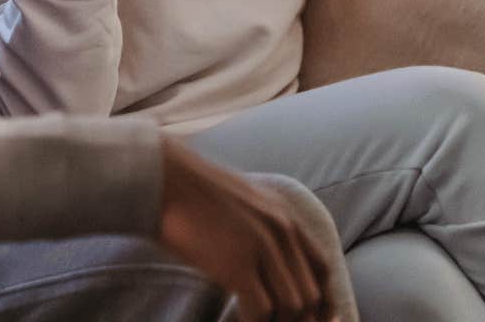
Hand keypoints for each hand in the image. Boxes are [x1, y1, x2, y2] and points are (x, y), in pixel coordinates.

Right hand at [156, 137, 333, 321]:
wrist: (162, 177)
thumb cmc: (190, 191)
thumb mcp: (241, 200)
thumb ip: (261, 225)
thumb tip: (262, 258)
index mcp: (285, 215)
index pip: (322, 267)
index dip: (320, 300)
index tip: (308, 317)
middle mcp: (282, 230)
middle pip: (311, 293)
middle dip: (297, 318)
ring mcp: (262, 248)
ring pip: (292, 307)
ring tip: (255, 321)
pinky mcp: (237, 266)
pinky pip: (261, 312)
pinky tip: (238, 320)